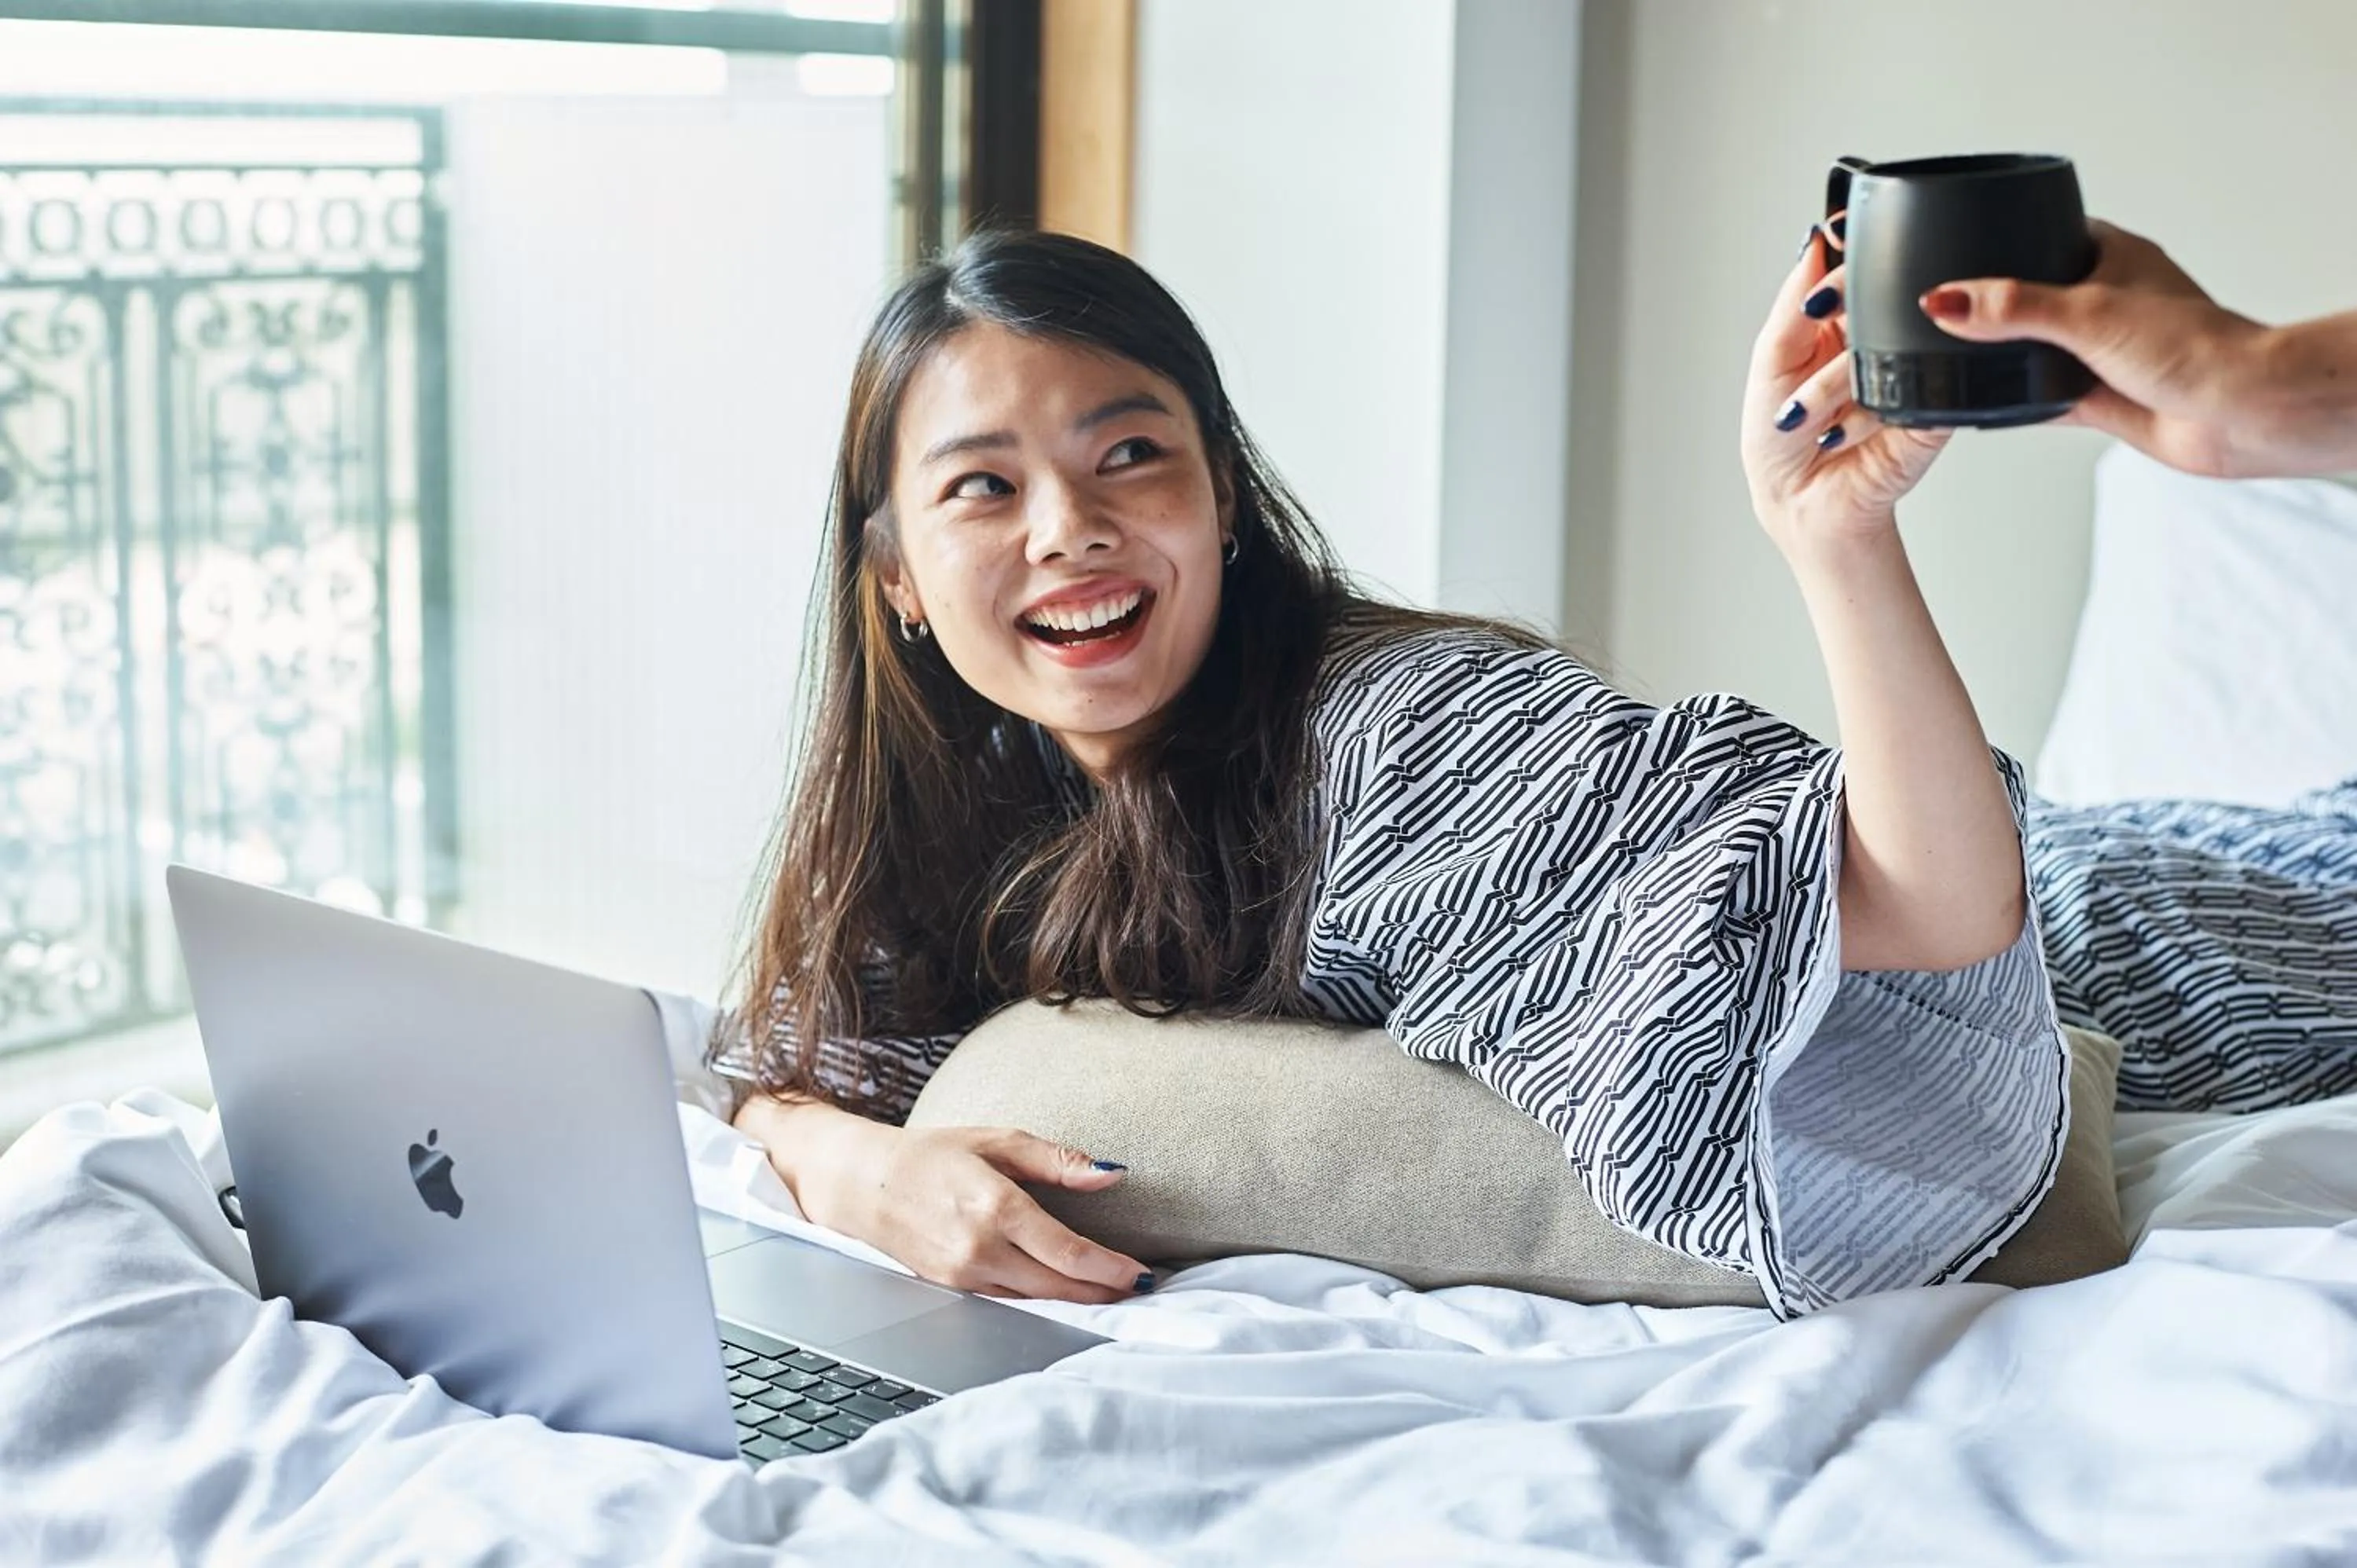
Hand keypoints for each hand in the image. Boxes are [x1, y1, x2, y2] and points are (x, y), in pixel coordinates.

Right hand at [772, 1106, 1154, 1303]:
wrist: (864, 1184)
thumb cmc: (933, 1155)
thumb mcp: (998, 1141)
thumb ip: (1058, 1161)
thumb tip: (1111, 1174)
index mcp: (996, 1206)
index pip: (1068, 1252)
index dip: (1110, 1269)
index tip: (1142, 1275)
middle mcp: (980, 1249)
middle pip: (1058, 1285)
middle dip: (1104, 1291)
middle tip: (1142, 1290)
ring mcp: (964, 1276)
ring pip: (1037, 1300)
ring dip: (1079, 1300)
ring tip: (1115, 1293)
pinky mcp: (953, 1289)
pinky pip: (1011, 1301)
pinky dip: (1044, 1300)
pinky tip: (1066, 1293)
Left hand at [1742, 221, 1952, 561]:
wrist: (1804, 505)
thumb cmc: (1779, 442)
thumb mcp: (1770, 363)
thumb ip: (1792, 304)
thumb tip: (1813, 246)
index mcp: (1843, 323)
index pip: (1858, 270)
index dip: (1848, 256)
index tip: (1835, 242)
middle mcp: (1879, 342)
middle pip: (1882, 297)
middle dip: (1841, 311)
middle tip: (1813, 334)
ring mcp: (1910, 373)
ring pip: (1891, 345)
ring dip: (1835, 385)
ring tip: (1806, 416)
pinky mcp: (1932, 411)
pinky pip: (1910, 393)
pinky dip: (1865, 415)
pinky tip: (1841, 433)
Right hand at [1919, 221, 2292, 477]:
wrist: (2236, 412)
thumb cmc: (2194, 347)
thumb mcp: (2087, 314)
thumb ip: (2012, 308)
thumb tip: (1945, 301)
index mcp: (2114, 257)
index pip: (2049, 230)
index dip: (2006, 235)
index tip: (1961, 241)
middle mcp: (2109, 300)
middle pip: (2035, 292)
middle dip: (1995, 302)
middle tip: (1947, 303)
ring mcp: (2103, 349)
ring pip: (2038, 346)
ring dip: (2006, 354)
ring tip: (1957, 351)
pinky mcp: (2101, 395)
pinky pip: (2044, 394)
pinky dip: (2017, 400)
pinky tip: (1988, 404)